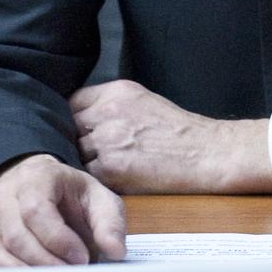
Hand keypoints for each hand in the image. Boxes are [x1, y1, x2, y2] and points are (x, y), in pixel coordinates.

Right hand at [0, 153, 126, 271]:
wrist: (40, 184)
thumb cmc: (70, 194)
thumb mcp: (97, 196)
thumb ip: (109, 221)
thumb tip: (115, 252)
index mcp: (37, 178)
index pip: (36, 211)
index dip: (57, 240)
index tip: (81, 258)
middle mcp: (6, 196)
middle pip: (15, 235)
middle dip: (43, 262)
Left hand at [69, 79, 271, 194]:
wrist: (204, 154)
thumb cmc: (178, 131)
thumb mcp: (144, 101)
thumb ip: (112, 104)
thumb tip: (82, 117)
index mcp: (117, 91)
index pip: (72, 100)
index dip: (71, 117)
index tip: (76, 129)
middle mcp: (108, 112)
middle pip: (68, 126)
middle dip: (73, 139)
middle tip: (84, 151)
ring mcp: (107, 141)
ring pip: (74, 152)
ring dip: (80, 161)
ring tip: (94, 167)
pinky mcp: (110, 169)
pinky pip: (85, 174)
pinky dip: (90, 178)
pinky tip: (103, 180)